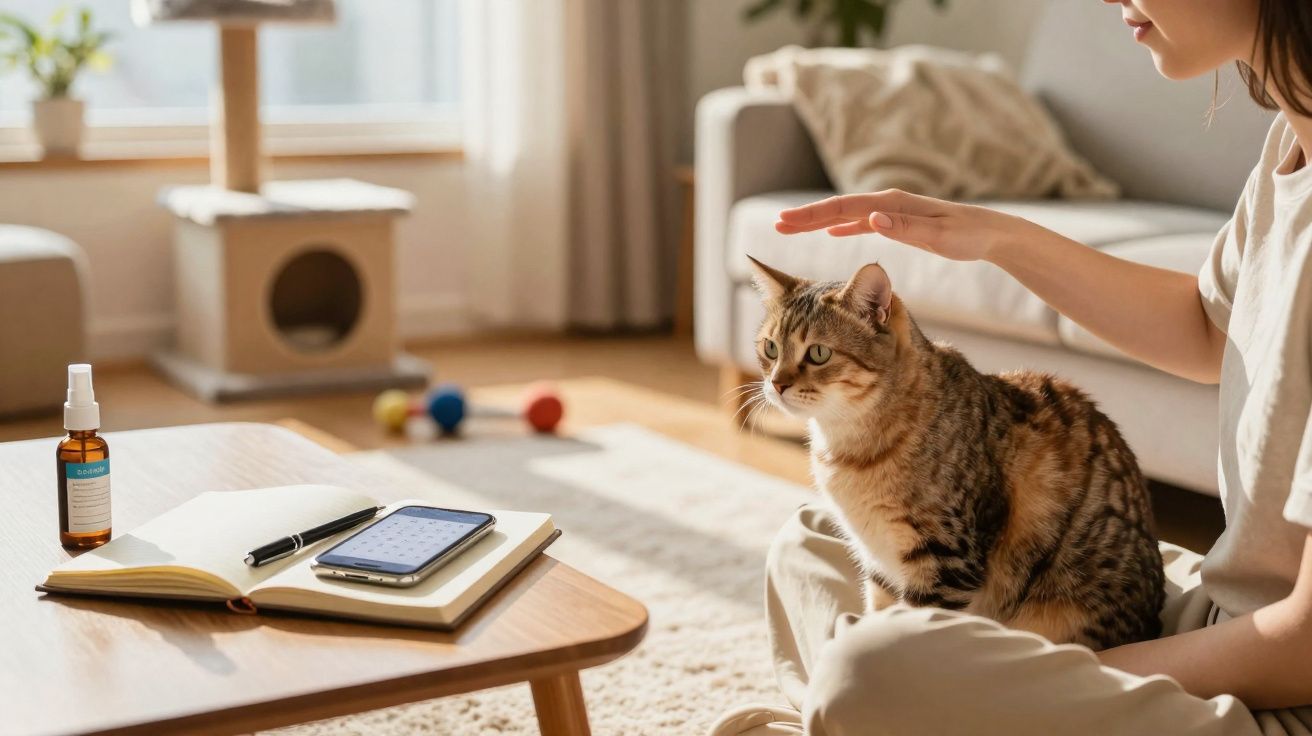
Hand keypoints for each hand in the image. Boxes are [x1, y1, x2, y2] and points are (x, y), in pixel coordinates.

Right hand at [774, 189, 1030, 262]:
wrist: (992, 233)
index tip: (785, 220)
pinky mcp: (898, 222)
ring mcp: (892, 212)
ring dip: (819, 221)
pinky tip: (831, 232)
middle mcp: (888, 204)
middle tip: (776, 224)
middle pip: (838, 208)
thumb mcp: (939, 236)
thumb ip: (906, 229)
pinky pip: (861, 222)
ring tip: (792, 227)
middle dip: (806, 216)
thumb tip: (872, 220)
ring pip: (846, 215)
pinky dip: (842, 226)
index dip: (812, 215)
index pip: (843, 208)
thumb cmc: (968, 236)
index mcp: (892, 205)